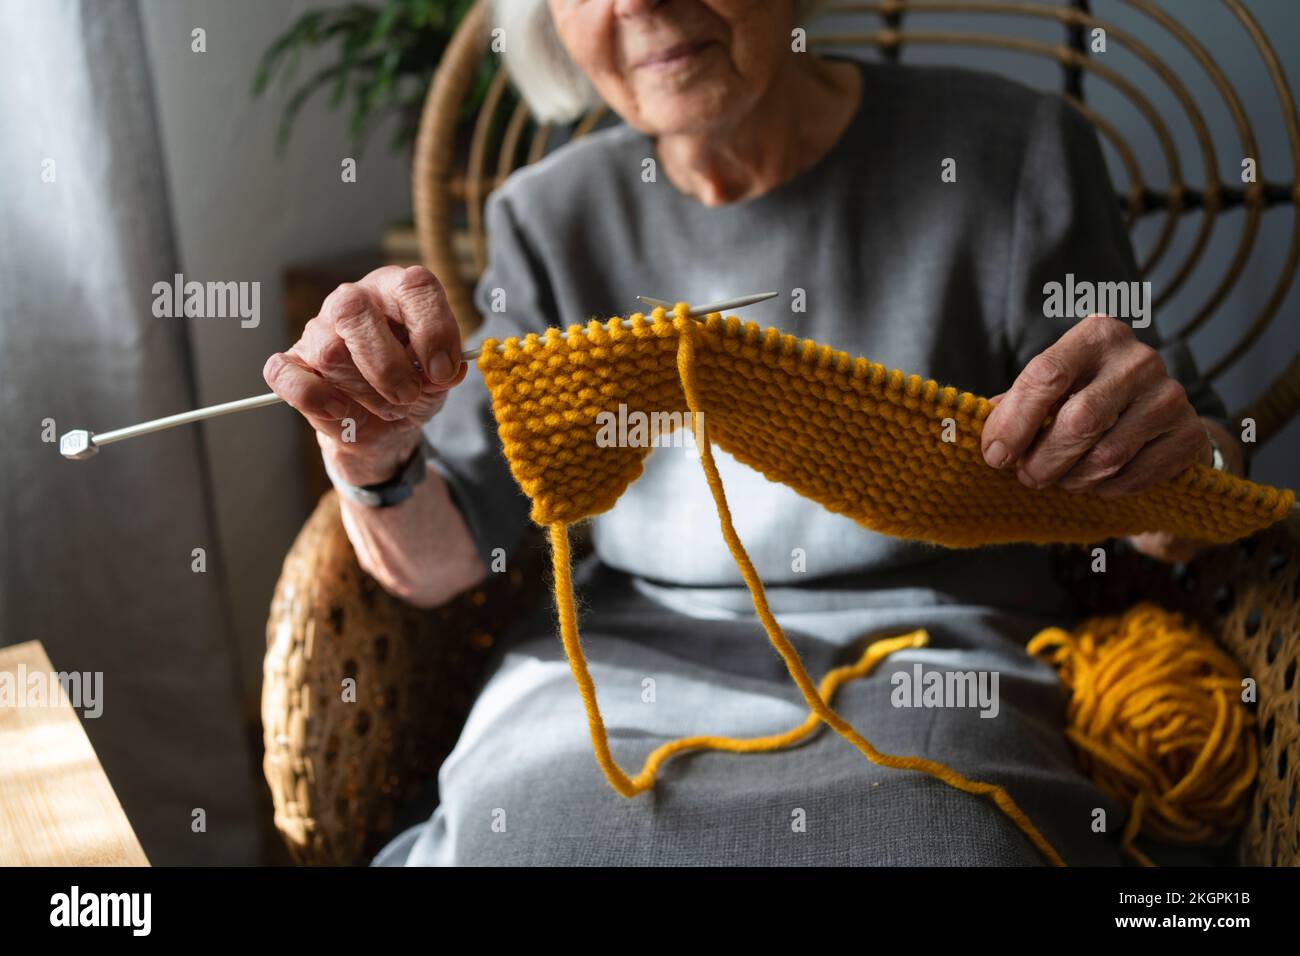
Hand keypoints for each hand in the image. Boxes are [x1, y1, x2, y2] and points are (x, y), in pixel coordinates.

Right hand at [263, 265, 467, 485]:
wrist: (385, 427)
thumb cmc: (415, 387)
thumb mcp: (439, 381)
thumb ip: (444, 373)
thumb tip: (445, 372)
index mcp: (396, 291)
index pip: (414, 285)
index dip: (434, 329)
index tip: (443, 371)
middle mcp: (352, 301)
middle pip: (355, 309)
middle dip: (389, 364)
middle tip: (408, 393)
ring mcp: (317, 330)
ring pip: (329, 351)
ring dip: (366, 392)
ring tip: (386, 406)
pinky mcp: (292, 364)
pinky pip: (286, 375)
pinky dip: (315, 398)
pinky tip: (340, 409)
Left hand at [980, 314, 1220, 560]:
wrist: (1159, 417)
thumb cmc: (1087, 398)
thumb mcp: (1052, 389)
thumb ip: (1016, 404)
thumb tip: (985, 434)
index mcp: (1098, 334)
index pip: (1046, 375)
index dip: (1014, 422)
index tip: (995, 455)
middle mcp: (1139, 358)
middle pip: (1078, 420)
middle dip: (1042, 460)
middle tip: (1027, 477)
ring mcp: (1170, 395)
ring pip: (1106, 455)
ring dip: (1071, 479)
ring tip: (1059, 480)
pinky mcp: (1189, 434)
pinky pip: (1134, 476)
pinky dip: (1105, 489)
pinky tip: (1095, 484)